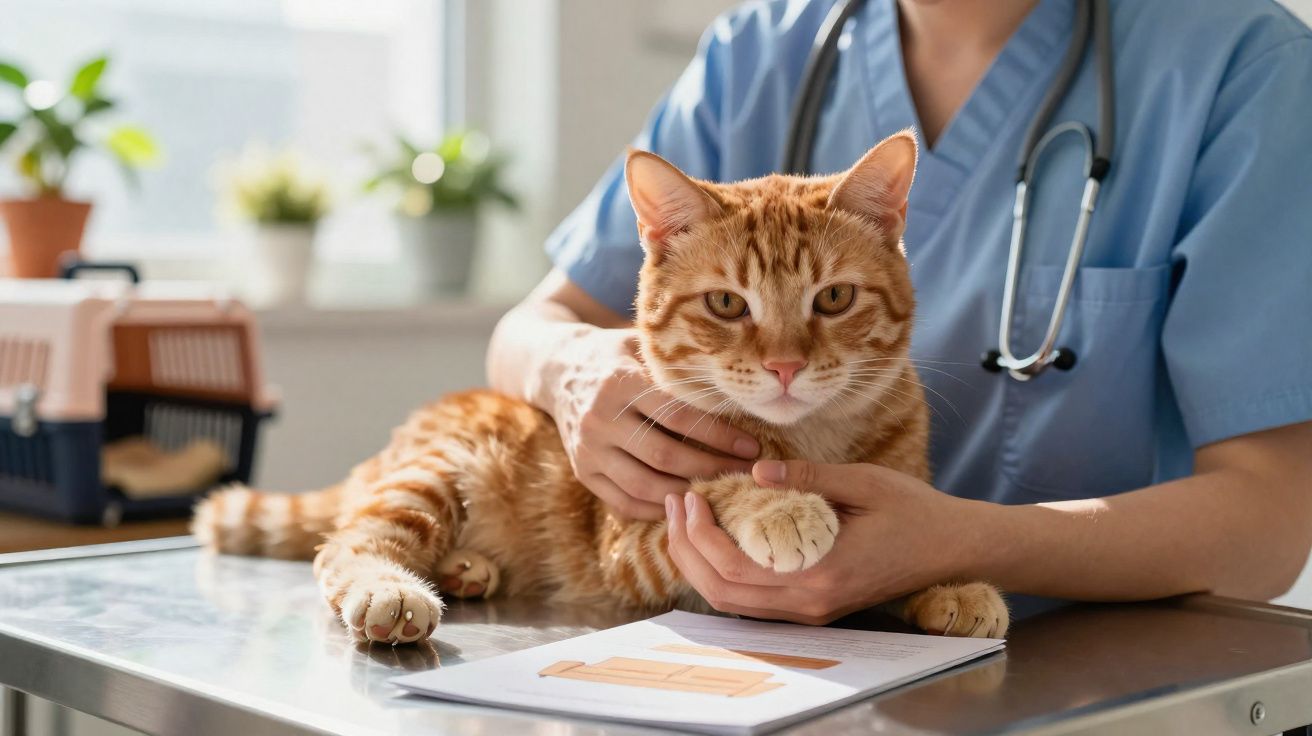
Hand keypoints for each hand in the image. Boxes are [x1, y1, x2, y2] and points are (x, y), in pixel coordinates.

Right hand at [548, 328, 758, 519]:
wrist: (556, 369)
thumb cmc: (613, 355)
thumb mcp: (640, 345)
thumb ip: (676, 363)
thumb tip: (734, 379)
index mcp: (620, 382)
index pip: (679, 416)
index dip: (719, 435)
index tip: (750, 446)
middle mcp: (600, 418)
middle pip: (665, 456)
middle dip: (711, 469)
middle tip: (743, 475)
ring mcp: (588, 450)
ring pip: (644, 485)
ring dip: (687, 494)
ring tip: (720, 493)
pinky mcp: (582, 472)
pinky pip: (623, 502)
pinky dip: (656, 510)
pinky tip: (685, 505)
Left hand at [665, 460, 979, 623]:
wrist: (953, 547)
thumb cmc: (914, 511)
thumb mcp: (863, 482)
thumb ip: (807, 478)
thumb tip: (754, 471)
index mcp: (821, 573)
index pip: (736, 569)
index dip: (700, 536)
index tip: (688, 497)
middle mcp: (811, 602)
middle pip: (723, 593)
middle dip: (687, 549)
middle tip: (674, 504)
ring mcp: (812, 610)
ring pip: (733, 604)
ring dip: (700, 564)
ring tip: (684, 521)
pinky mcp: (814, 606)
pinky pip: (754, 602)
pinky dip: (723, 574)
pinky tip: (715, 539)